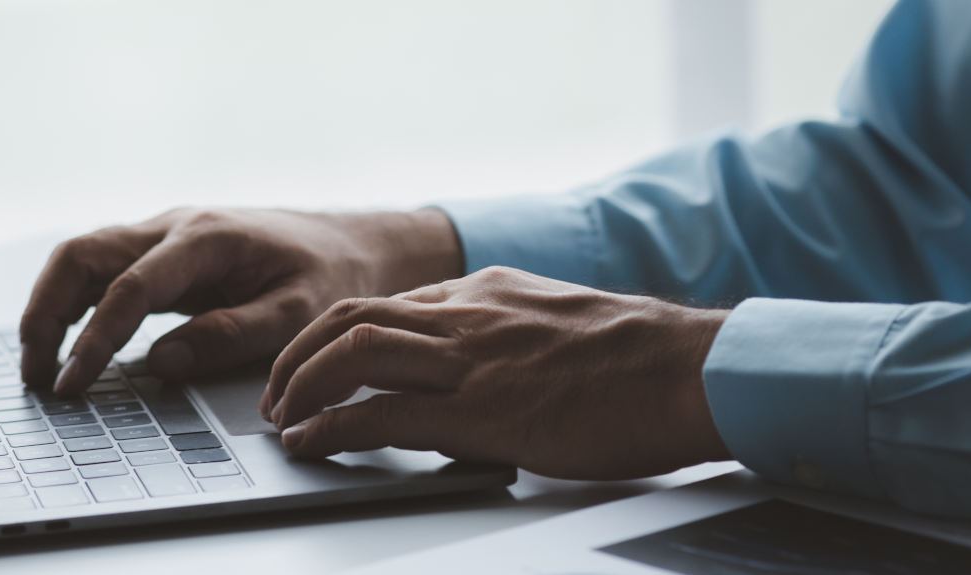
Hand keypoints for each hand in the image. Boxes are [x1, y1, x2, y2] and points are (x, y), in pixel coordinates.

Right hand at [20, 208, 461, 393]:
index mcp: (206, 238)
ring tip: (39, 368)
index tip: (74, 383)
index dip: (94, 338)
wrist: (351, 243)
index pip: (130, 287)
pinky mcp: (161, 254)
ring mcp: (162, 235)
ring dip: (49, 308)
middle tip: (35, 374)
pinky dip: (73, 305)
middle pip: (80, 256)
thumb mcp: (297, 313)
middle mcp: (174, 226)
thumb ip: (232, 336)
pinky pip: (100, 273)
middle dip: (45, 312)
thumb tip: (163, 363)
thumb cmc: (330, 275)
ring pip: (81, 259)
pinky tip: (66, 347)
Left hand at [261, 266, 732, 479]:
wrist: (693, 370)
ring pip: (353, 352)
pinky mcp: (480, 411)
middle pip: (352, 315)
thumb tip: (490, 371)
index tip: (320, 358)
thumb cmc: (647, 361)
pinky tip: (312, 443)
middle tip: (277, 387)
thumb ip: (515, 338)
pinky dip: (333, 427)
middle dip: (299, 352)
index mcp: (491, 291)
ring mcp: (472, 360)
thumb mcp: (565, 326)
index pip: (393, 302)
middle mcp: (470, 315)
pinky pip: (383, 414)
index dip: (341, 332)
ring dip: (301, 385)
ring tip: (281, 416)